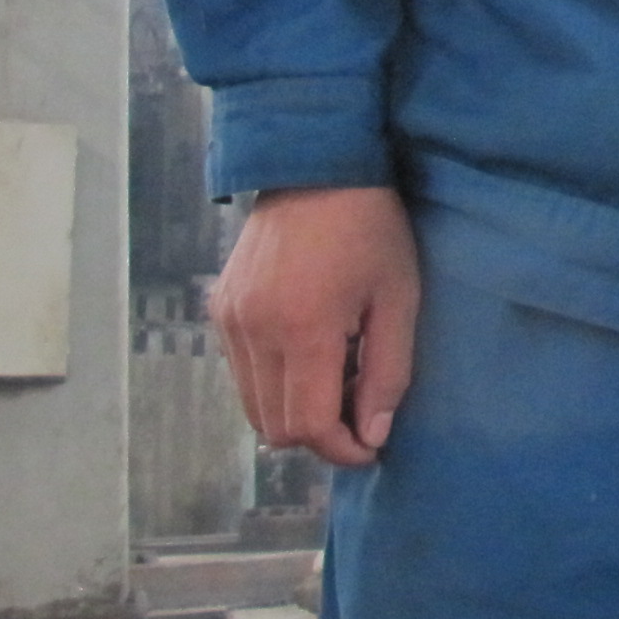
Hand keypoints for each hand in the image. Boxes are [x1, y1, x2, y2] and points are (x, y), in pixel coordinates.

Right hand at [210, 186, 419, 467]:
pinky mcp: (220, 310)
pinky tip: (311, 353)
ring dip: (295, 410)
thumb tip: (372, 434)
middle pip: (275, 427)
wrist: (316, 168)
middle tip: (361, 408)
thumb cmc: (372, 230)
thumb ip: (388, 372)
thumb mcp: (398, 299)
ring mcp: (230, 321)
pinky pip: (242, 373)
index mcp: (303, 330)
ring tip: (340, 375)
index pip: (309, 426)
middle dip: (320, 434)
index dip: (342, 450)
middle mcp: (254, 332)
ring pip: (253, 406)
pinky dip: (274, 383)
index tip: (372, 446)